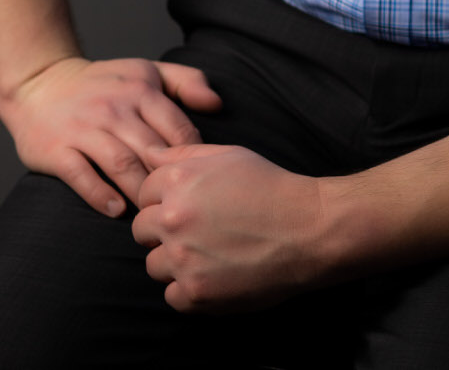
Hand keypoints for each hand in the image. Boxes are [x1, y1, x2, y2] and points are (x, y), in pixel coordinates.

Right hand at [0, 56, 221, 216]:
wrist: (40, 83)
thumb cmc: (104, 84)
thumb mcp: (146, 71)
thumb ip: (186, 81)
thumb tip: (217, 104)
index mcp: (140, 90)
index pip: (177, 128)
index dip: (193, 158)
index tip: (201, 183)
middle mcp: (114, 107)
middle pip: (152, 150)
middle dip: (169, 182)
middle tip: (182, 208)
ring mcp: (84, 128)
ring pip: (120, 164)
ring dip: (140, 192)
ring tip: (153, 216)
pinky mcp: (57, 148)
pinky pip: (81, 175)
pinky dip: (100, 195)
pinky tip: (116, 211)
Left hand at [133, 144, 326, 312]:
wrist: (307, 229)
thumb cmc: (270, 187)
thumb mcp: (229, 155)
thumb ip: (183, 153)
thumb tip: (149, 155)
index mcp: (179, 181)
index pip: (144, 193)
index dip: (164, 200)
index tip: (188, 207)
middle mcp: (174, 219)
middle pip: (142, 231)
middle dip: (163, 231)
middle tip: (197, 232)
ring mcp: (183, 258)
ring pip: (154, 265)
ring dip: (174, 262)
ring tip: (208, 254)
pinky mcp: (196, 293)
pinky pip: (172, 296)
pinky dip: (189, 290)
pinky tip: (214, 275)